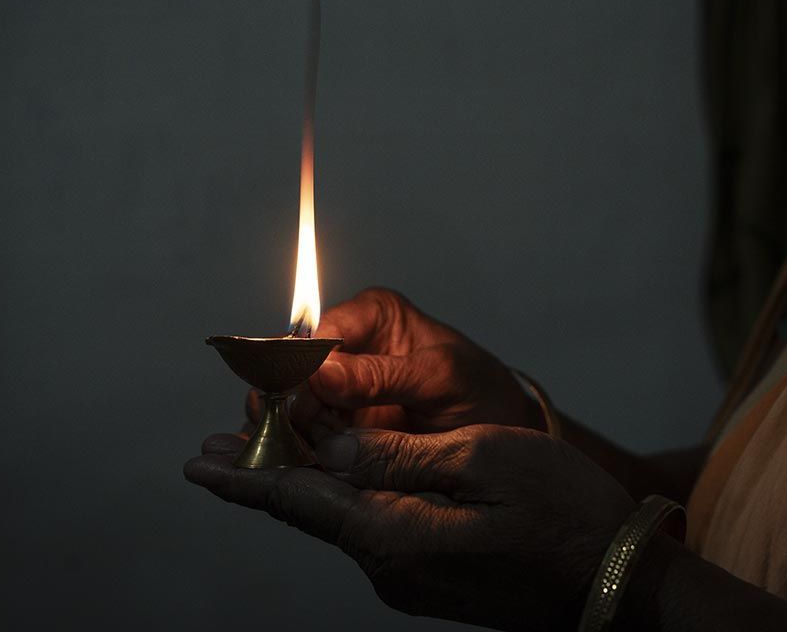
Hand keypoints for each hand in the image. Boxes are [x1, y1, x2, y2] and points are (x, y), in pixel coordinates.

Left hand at [187, 424, 634, 631]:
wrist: (617, 582)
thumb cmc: (561, 511)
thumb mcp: (481, 461)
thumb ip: (395, 456)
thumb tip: (328, 450)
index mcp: (392, 536)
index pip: (298, 501)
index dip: (244, 477)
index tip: (195, 464)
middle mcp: (388, 566)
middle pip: (309, 510)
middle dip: (262, 472)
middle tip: (210, 446)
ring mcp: (409, 576)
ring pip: (338, 518)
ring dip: (302, 479)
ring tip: (265, 443)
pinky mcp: (429, 573)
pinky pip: (369, 528)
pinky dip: (341, 493)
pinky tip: (336, 469)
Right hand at [245, 288, 542, 435]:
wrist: (503, 439)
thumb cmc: (481, 394)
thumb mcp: (442, 379)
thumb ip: (382, 375)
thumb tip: (322, 370)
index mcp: (370, 315)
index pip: (316, 335)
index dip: (301, 368)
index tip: (300, 403)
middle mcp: (345, 349)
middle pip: (292, 372)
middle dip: (287, 405)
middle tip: (290, 436)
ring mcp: (336, 394)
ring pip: (287, 408)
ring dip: (283, 433)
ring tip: (284, 455)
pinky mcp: (334, 432)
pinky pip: (300, 439)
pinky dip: (293, 454)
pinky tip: (289, 469)